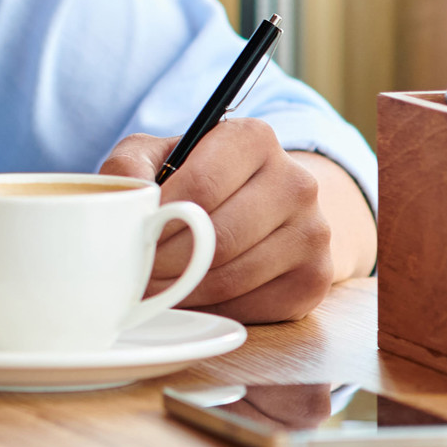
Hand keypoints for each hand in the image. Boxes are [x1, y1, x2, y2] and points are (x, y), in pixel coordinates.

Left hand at [98, 118, 372, 323]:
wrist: (263, 205)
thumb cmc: (195, 178)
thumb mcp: (156, 156)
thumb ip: (129, 167)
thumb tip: (130, 199)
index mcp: (254, 138)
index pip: (200, 188)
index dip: (159, 220)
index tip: (137, 234)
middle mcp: (296, 181)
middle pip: (218, 237)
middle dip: (166, 262)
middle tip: (139, 270)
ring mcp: (314, 232)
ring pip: (233, 276)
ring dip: (184, 289)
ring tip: (159, 285)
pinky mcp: (316, 279)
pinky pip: (253, 307)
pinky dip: (213, 308)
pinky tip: (196, 294)